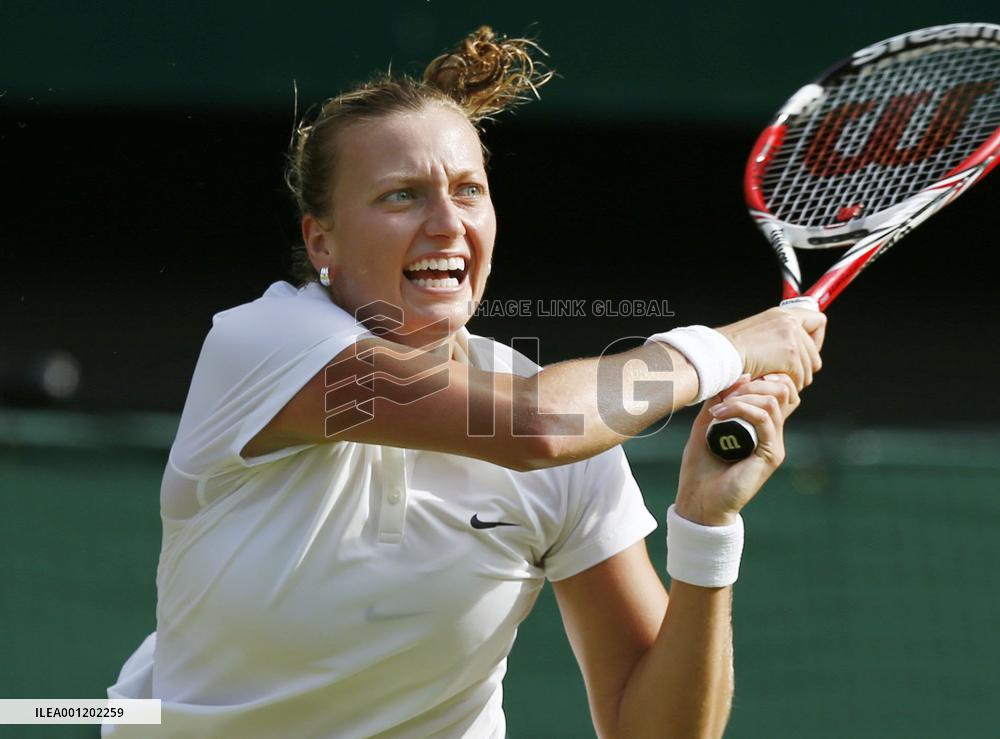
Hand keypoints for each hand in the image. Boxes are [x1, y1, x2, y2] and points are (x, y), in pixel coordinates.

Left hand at [674, 374, 798, 525]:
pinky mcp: (771, 455)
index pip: (779, 389)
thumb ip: (720, 400)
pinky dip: (741, 409)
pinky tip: (719, 415)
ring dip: (743, 396)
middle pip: (783, 390)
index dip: (761, 376)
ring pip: (773, 401)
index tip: (732, 381)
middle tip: (724, 395)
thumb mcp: (706, 425)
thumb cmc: (700, 467)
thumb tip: (740, 375)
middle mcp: (772, 433)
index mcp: (761, 426)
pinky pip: (764, 419)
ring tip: (717, 408)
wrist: (698, 501)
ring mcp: (774, 444)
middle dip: (753, 382)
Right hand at [716, 308, 825, 389]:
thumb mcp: (755, 335)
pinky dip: (788, 385)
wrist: (718, 354)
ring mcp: (791, 338)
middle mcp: (789, 322)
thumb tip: (791, 351)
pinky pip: (800, 377)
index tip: (806, 351)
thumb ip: (776, 337)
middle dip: (804, 367)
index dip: (815, 339)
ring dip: (796, 378)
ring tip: (777, 380)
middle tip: (789, 374)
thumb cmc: (728, 350)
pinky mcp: (789, 355)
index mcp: (781, 314)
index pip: (818, 320)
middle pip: (815, 351)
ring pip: (810, 367)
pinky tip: (773, 383)